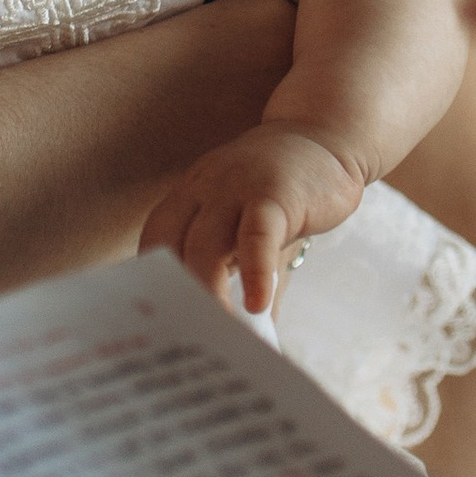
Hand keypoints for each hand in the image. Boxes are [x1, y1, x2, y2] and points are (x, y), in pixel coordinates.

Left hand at [139, 126, 365, 317]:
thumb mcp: (250, 230)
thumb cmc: (283, 194)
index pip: (155, 239)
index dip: (149, 280)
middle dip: (171, 294)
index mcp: (189, 196)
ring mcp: (237, 189)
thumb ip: (239, 272)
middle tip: (178, 339)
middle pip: (170, 245)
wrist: (326, 135)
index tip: (151, 320)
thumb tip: (245, 341)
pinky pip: (257, 235)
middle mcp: (204, 190)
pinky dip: (254, 272)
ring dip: (206, 293)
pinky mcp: (275, 194)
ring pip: (205, 245)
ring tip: (218, 335)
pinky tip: (257, 304)